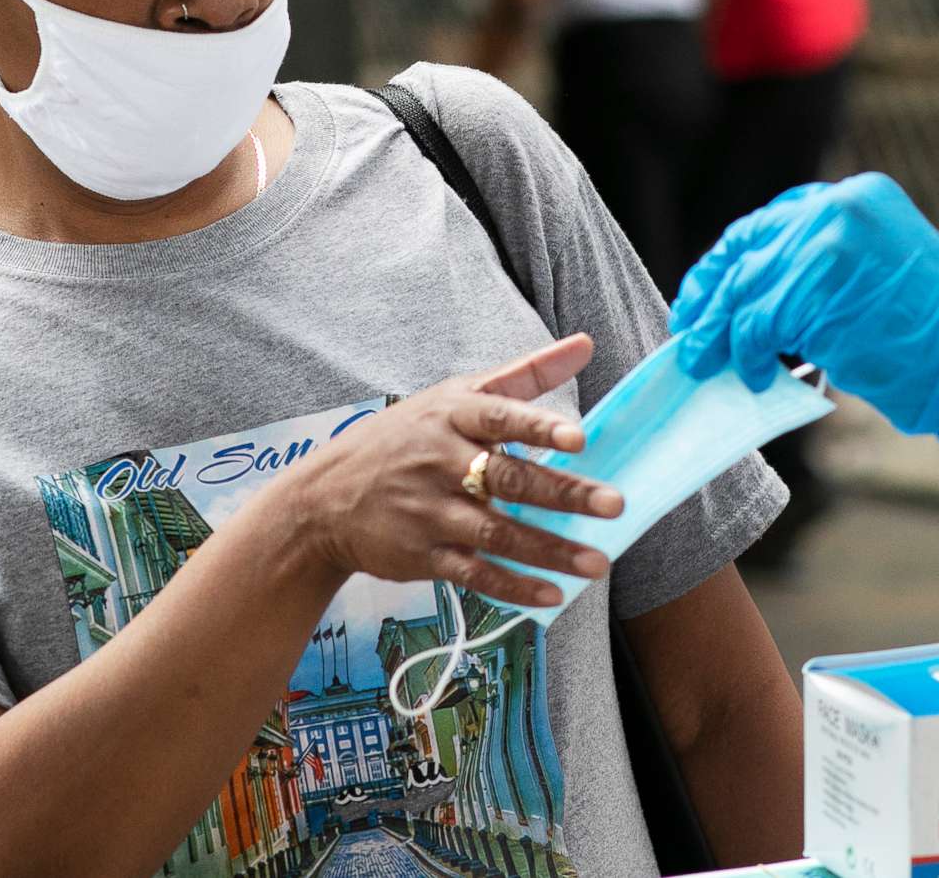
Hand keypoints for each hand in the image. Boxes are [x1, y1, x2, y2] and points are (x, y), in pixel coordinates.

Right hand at [280, 335, 625, 607]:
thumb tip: (585, 344)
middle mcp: (440, 462)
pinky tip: (553, 594)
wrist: (324, 498)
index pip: (498, 416)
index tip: (579, 439)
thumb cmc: (406, 438)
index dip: (538, 427)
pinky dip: (513, 586)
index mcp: (450, 416)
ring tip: (598, 563)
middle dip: (563, 494)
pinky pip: (474, 573)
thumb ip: (525, 376)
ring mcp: (430, 512)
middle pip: (507, 478)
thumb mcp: (455, 396)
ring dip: (550, 550)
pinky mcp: (422, 556)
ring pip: (497, 533)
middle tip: (614, 505)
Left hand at [671, 173, 938, 479]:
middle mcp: (840, 207)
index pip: (771, 222)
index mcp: (857, 196)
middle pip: (749, 246)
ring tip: (708, 363)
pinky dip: (746, 353)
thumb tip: (751, 295)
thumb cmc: (930, 336)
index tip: (706, 291)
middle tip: (691, 329)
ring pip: (746, 287)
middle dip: (711, 292)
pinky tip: (755, 376)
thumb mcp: (875, 273)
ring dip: (720, 332)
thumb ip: (820, 267)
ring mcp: (828, 244)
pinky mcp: (817, 290)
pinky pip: (758, 322)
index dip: (732, 260)